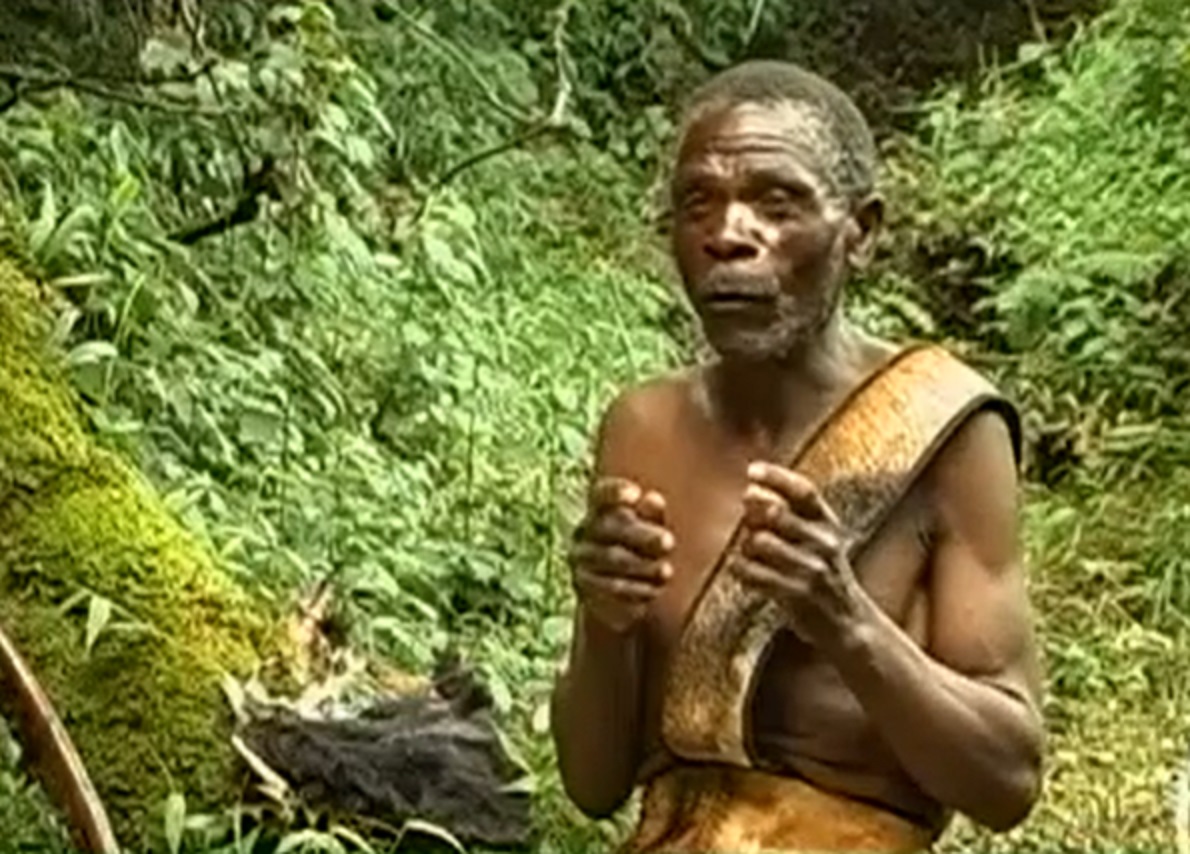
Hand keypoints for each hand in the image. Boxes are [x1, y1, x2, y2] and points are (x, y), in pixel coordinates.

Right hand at [569, 478, 673, 633]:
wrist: (615, 593)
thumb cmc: (638, 547)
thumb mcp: (649, 529)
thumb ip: (652, 515)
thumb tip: (654, 499)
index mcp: (599, 508)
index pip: (601, 493)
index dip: (615, 491)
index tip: (636, 494)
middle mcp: (583, 531)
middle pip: (609, 528)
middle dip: (642, 535)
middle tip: (669, 542)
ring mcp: (580, 559)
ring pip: (610, 559)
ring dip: (642, 565)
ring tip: (667, 571)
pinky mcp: (584, 587)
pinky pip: (608, 587)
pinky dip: (634, 589)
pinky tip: (654, 590)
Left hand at [732, 462, 864, 645]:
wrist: (847, 623)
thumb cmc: (823, 575)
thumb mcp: (819, 540)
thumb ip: (791, 516)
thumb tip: (749, 493)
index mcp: (829, 524)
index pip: (805, 491)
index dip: (777, 477)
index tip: (751, 470)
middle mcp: (825, 543)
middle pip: (777, 513)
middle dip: (754, 510)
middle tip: (746, 515)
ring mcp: (813, 570)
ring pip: (760, 541)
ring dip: (745, 544)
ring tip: (747, 552)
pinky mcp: (798, 595)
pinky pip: (753, 573)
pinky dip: (739, 568)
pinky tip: (740, 569)